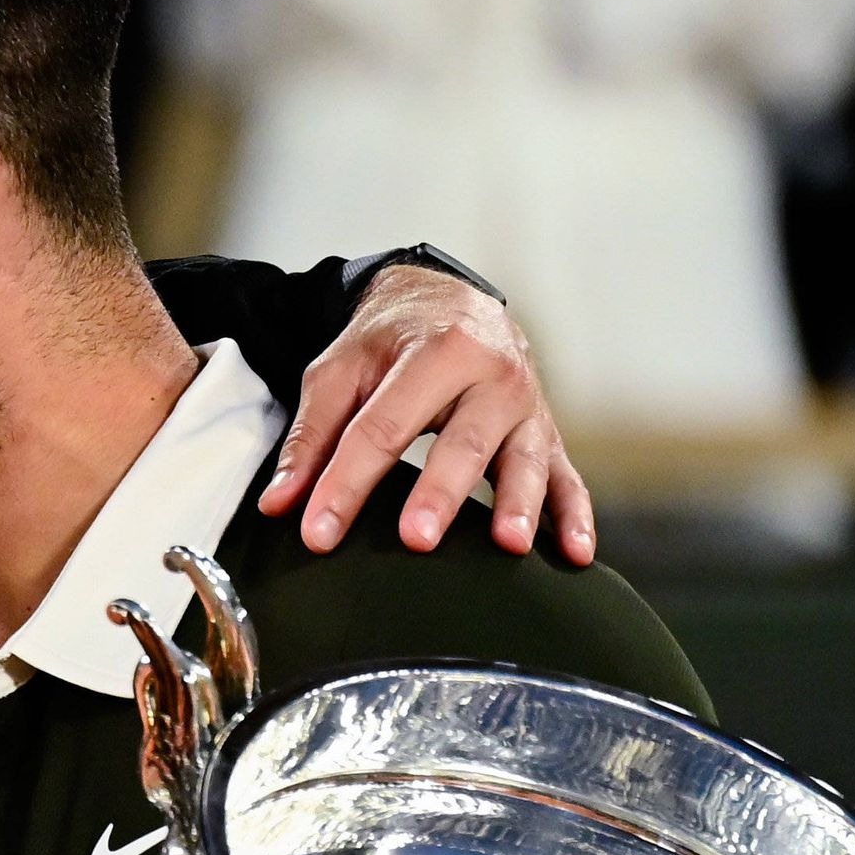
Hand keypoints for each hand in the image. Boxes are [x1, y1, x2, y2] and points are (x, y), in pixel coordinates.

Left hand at [257, 264, 594, 561]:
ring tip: (507, 546)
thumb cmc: (390, 341)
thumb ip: (312, 436)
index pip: (383, 428)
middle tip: (416, 539)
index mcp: (436, 351)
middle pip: (461, 443)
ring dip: (518, 505)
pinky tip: (574, 554)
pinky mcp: (546, 434)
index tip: (318, 534)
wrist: (449, 300)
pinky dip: (574, 515)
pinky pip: (567, 477)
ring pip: (525, 459)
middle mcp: (492, 375)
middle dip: (438, 494)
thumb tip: (279, 503)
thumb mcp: (339, 370)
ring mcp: (527, 406)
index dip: (347, 483)